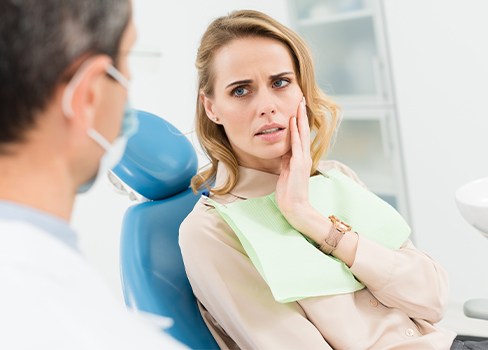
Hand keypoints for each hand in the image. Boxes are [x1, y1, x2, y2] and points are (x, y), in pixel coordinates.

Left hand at [275, 97, 313, 231]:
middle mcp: (304, 156)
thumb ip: (286, 160)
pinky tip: (293, 123)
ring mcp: (302, 160)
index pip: (300, 135)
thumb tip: (283, 150)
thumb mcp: (286, 172)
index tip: (297, 108)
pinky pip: (296, 146)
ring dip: (300, 119)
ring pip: (302, 135)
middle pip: (303, 131)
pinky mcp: (298, 165)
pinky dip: (295, 133)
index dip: (298, 121)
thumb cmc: (289, 192)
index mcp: (300, 158)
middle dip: (301, 115)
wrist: (295, 206)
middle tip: (301, 100)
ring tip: (299, 105)